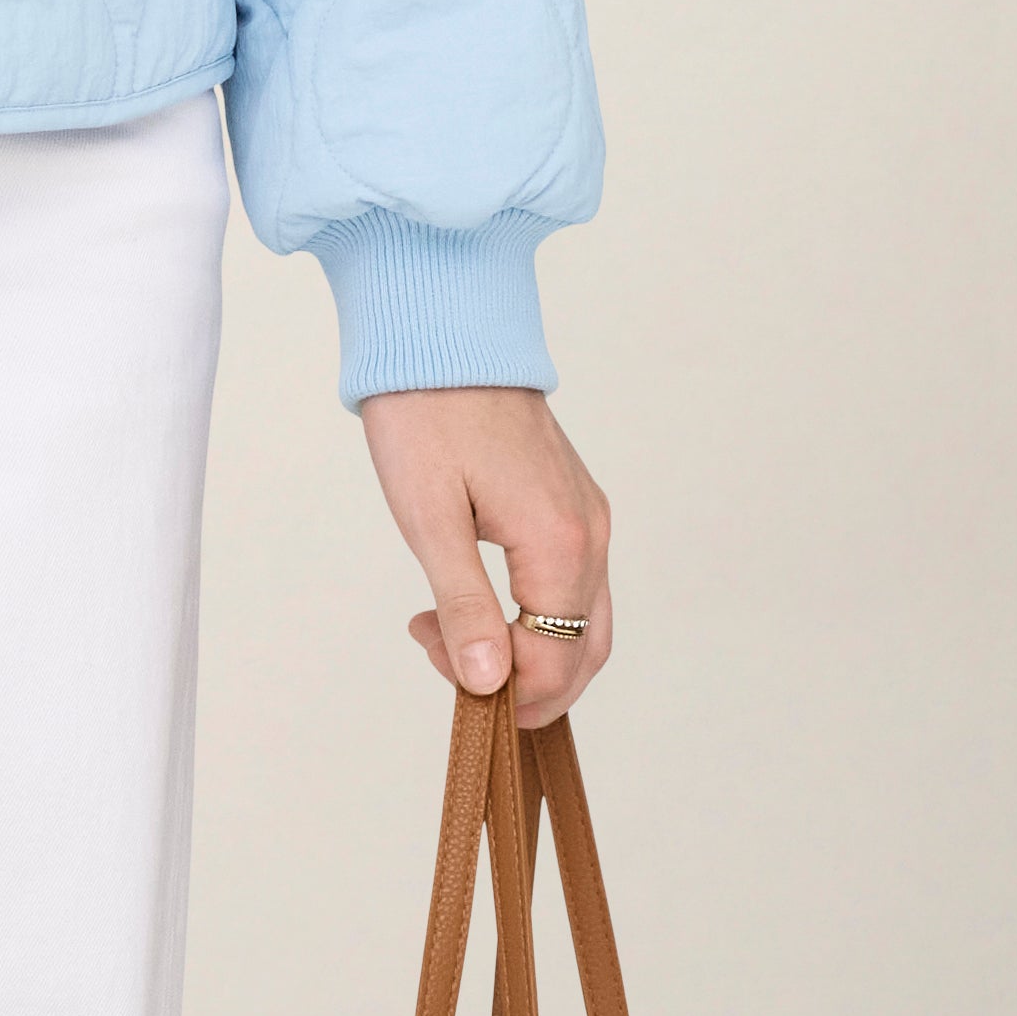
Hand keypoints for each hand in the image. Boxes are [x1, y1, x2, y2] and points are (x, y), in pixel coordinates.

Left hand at [360, 385, 612, 728]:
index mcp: (560, 542)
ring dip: (530, 649)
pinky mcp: (570, 500)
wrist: (440, 331)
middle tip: (446, 660)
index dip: (501, 685)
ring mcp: (587, 514)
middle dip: (524, 680)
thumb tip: (489, 683)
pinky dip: (536, 613)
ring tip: (451, 631)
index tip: (433, 652)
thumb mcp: (430, 517)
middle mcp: (590, 532)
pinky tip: (477, 598)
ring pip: (584, 620)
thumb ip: (465, 605)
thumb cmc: (426, 414)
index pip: (556, 660)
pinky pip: (573, 582)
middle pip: (584, 650)